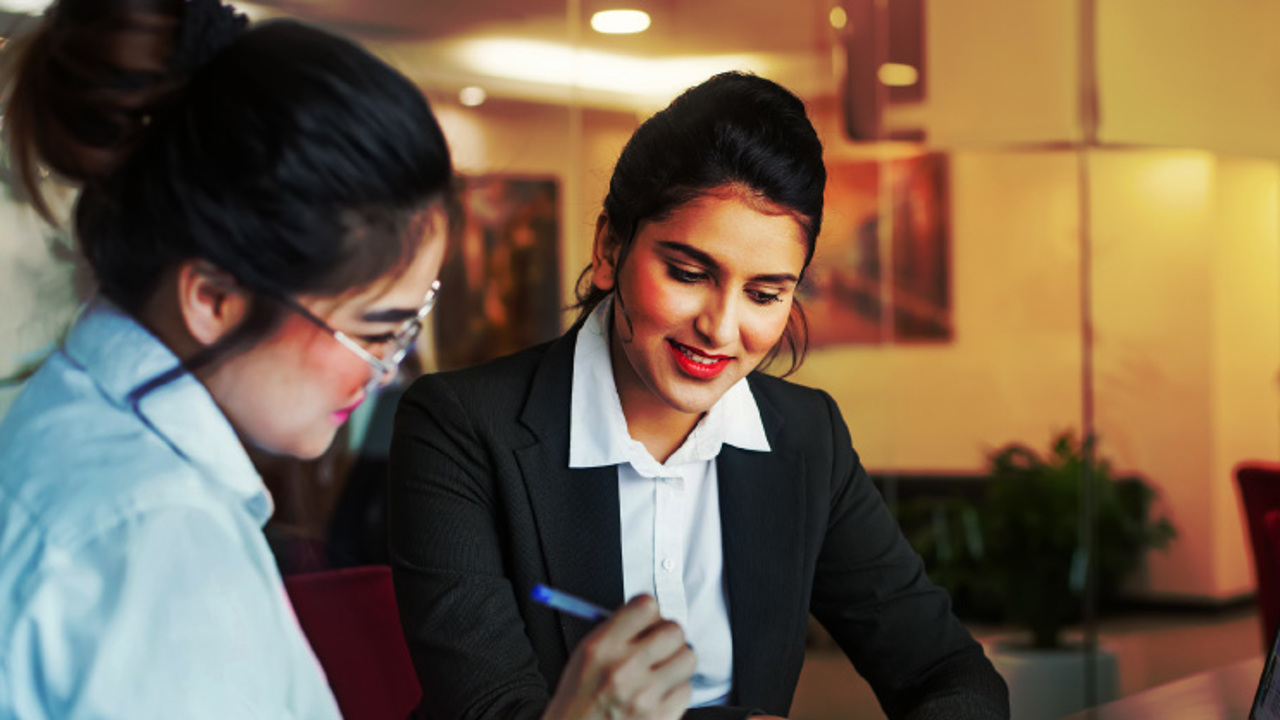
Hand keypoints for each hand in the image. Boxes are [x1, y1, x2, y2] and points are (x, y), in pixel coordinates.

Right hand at [543, 595, 694, 719]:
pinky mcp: (661, 717)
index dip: (651, 612)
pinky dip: (675, 692)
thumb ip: (616, 633)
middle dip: (668, 637)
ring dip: (676, 663)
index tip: (649, 621)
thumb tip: (649, 617)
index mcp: (601, 647)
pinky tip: (657, 696)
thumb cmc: (577, 703)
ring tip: (659, 673)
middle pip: (674, 630)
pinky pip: (686, 690)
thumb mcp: (583, 658)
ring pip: (687, 658)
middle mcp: (624, 668)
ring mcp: (644, 695)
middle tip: (660, 647)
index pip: (646, 606)